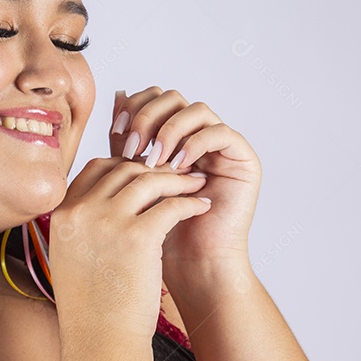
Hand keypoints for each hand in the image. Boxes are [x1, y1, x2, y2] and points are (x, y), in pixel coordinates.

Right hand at [47, 154, 212, 341]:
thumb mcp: (70, 258)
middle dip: (155, 168)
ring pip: (149, 180)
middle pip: (124, 168)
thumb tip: (105, 204)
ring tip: (196, 184)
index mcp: (62, 215)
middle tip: (179, 172)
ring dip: (177, 179)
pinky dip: (190, 202)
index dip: (125, 164)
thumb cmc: (91, 308)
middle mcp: (81, 212)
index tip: (147, 172)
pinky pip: (171, 205)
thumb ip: (82, 226)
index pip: (95, 168)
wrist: (100, 341)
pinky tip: (201, 206)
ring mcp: (108, 222)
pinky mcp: (138, 237)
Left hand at [109, 88, 261, 295]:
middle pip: (172, 97)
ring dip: (169, 130)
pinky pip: (221, 132)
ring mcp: (221, 146)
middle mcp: (197, 136)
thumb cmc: (156, 231)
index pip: (152, 99)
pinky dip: (196, 143)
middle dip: (148, 117)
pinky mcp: (243, 159)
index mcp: (171, 137)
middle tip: (134, 146)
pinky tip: (179, 165)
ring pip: (195, 109)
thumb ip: (126, 141)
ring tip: (154, 160)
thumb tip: (117, 95)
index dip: (134, 108)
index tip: (118, 132)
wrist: (189, 266)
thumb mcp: (133, 180)